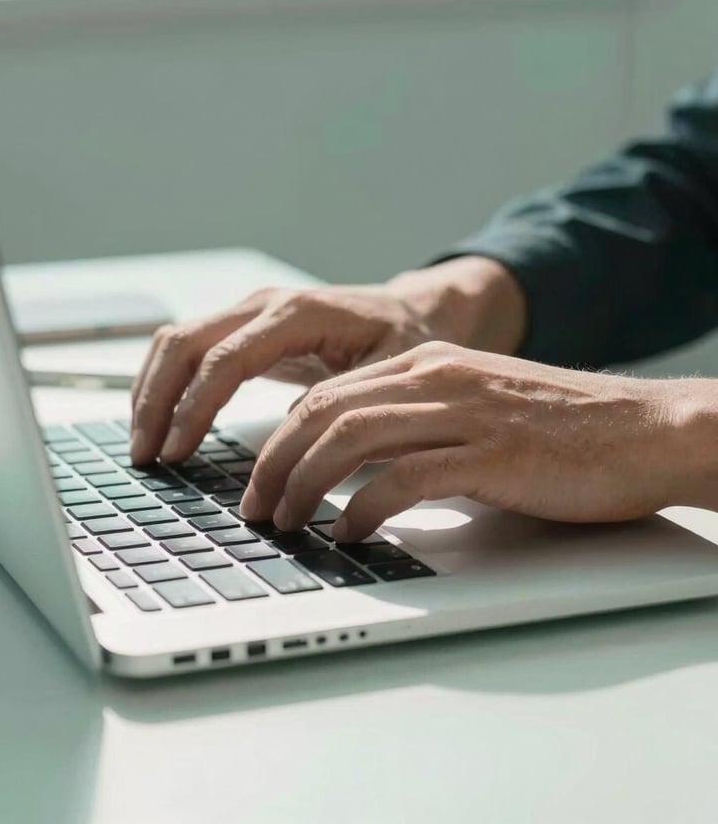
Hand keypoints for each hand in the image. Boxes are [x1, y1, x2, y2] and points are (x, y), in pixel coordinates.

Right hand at [130, 256, 525, 463]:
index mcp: (297, 314)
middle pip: (184, 343)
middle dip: (156, 400)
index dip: (194, 407)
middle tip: (145, 456)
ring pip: (177, 342)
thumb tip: (292, 435)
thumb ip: (342, 399)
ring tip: (144, 446)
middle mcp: (264, 305)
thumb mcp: (389, 372)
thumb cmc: (404, 339)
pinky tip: (162, 421)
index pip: (225, 358)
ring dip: (152, 391)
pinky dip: (167, 384)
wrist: (409, 311)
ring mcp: (249, 313)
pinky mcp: (245, 329)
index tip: (176, 452)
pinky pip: (191, 350)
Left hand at [240, 341, 694, 540]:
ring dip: (305, 484)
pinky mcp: (491, 455)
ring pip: (351, 438)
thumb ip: (417, 426)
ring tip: (287, 523)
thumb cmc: (558, 430)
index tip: (260, 480)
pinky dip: (363, 507)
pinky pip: (405, 478)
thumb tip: (357, 471)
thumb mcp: (473, 410)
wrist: (642, 429)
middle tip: (255, 508)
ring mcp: (463, 413)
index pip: (327, 394)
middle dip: (275, 463)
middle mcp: (437, 379)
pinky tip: (348, 532)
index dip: (280, 439)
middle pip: (324, 412)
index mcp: (428, 364)